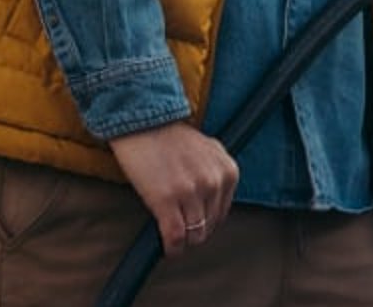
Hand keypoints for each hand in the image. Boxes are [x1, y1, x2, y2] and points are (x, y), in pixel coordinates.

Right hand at [109, 121, 238, 255]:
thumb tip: (215, 202)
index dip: (207, 222)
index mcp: (228, 171)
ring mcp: (191, 192)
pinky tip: (167, 248)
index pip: (222, 213)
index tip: (195, 224)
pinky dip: (172, 248)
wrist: (144, 123)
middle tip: (182, 231)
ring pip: (194, 235)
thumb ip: (216, 173)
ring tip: (174, 240)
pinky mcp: (167, 201)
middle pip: (209, 226)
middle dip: (195, 232)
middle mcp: (214, 182)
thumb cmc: (172, 138)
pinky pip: (175, 237)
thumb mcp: (208, 150)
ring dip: (183, 241)